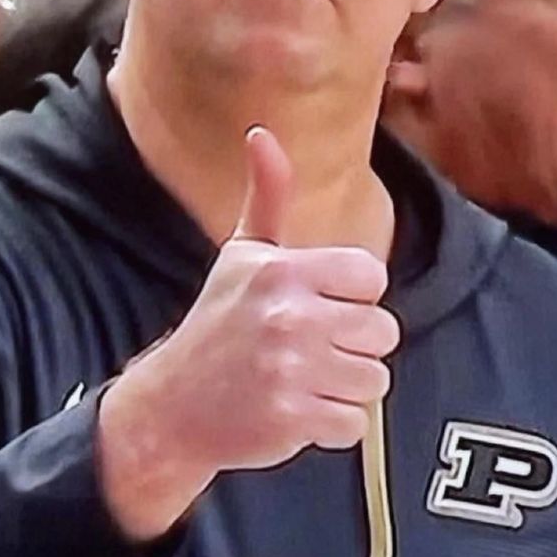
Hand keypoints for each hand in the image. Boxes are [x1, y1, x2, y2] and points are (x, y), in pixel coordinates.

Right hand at [97, 126, 400, 540]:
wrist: (173, 404)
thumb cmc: (218, 322)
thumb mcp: (242, 253)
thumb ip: (267, 194)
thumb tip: (262, 132)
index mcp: (284, 270)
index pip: (371, 276)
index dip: (353, 294)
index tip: (323, 302)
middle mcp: (290, 316)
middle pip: (383, 331)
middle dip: (355, 342)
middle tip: (315, 346)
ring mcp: (292, 370)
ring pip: (374, 379)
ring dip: (347, 385)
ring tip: (308, 377)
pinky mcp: (293, 419)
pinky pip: (355, 424)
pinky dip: (333, 424)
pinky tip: (299, 408)